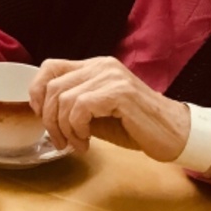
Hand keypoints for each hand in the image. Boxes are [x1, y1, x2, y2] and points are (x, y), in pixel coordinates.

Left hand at [27, 57, 189, 159]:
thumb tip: (43, 112)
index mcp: (94, 67)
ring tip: (78, 144)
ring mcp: (111, 77)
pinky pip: (80, 108)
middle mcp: (101, 66)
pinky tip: (87, 141)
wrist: (174, 135)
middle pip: (52, 86)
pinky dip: (77, 128)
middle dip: (48, 119)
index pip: (50, 67)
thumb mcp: (96, 114)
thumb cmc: (135, 126)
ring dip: (64, 129)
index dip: (36, 92)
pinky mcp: (119, 92)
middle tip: (60, 141)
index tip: (40, 117)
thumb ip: (72, 106)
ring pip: (63, 99)